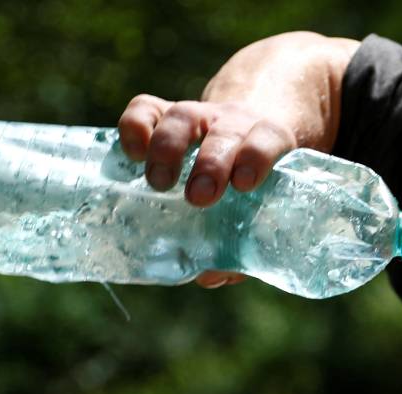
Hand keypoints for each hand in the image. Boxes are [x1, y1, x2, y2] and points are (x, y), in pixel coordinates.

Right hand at [116, 32, 359, 287]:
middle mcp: (236, 123)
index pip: (269, 141)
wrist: (250, 128)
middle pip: (225, 133)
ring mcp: (201, 115)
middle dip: (211, 163)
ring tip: (158, 184)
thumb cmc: (260, 181)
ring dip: (168, 148)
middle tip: (198, 198)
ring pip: (184, 117)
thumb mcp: (265, 204)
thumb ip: (244, 243)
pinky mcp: (166, 112)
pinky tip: (130, 154)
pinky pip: (146, 108)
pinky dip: (134, 126)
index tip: (243, 184)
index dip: (256, 158)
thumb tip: (209, 276)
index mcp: (271, 143)